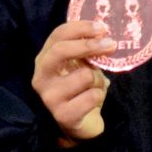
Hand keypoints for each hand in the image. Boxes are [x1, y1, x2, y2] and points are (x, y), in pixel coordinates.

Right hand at [31, 18, 111, 143]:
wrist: (79, 124)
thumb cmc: (79, 89)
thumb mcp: (79, 65)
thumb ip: (84, 50)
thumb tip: (103, 33)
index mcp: (44, 60)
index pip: (57, 36)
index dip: (80, 28)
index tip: (102, 28)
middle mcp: (41, 77)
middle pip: (61, 51)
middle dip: (88, 46)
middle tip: (110, 45)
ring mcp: (49, 97)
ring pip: (85, 76)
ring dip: (98, 80)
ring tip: (94, 87)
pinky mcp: (62, 115)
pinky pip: (92, 96)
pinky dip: (99, 95)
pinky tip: (93, 101)